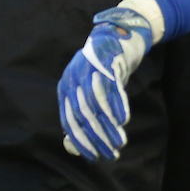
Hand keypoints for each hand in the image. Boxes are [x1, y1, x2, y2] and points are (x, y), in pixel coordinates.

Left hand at [58, 7, 153, 160]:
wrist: (121, 33)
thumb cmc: (106, 67)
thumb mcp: (93, 90)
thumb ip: (84, 114)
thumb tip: (73, 147)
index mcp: (66, 86)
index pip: (69, 119)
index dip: (80, 140)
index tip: (93, 156)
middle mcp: (74, 78)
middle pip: (83, 114)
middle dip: (97, 137)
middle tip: (109, 154)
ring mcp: (90, 69)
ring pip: (97, 104)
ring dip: (109, 126)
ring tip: (120, 142)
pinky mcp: (107, 62)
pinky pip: (111, 88)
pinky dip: (117, 105)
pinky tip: (123, 120)